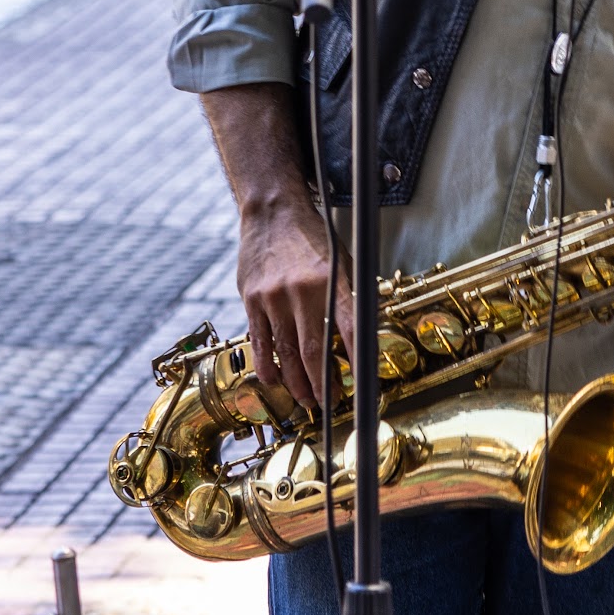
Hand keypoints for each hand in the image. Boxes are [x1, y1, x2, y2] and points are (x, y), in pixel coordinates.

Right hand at [237, 194, 345, 415]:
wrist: (273, 212)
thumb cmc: (312, 238)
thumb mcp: (342, 260)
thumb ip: (349, 297)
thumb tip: (360, 337)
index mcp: (332, 280)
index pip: (349, 329)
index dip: (356, 360)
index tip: (362, 386)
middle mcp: (303, 291)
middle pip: (313, 350)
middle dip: (322, 383)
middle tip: (329, 402)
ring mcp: (274, 297)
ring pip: (285, 352)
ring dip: (296, 382)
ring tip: (306, 399)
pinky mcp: (252, 299)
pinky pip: (260, 341)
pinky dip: (267, 366)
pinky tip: (274, 381)